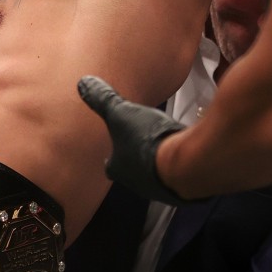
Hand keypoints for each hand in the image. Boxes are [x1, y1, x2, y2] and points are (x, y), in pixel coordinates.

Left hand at [78, 76, 190, 205]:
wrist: (186, 162)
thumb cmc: (149, 141)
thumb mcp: (120, 113)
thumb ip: (103, 99)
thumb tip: (84, 83)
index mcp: (119, 168)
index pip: (110, 165)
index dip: (112, 155)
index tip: (114, 146)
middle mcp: (138, 183)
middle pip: (133, 171)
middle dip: (136, 158)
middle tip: (139, 143)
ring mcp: (161, 188)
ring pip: (156, 174)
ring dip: (158, 161)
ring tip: (162, 144)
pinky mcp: (184, 188)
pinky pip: (179, 175)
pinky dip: (179, 164)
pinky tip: (183, 151)